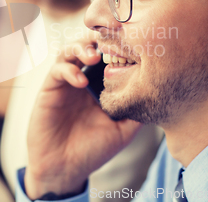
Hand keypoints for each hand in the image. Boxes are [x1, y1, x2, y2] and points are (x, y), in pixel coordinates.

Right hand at [24, 36, 141, 198]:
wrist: (64, 169)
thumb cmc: (92, 150)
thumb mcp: (122, 131)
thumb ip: (135, 111)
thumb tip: (157, 94)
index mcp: (99, 85)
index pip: (107, 56)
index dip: (117, 45)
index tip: (130, 43)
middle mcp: (82, 78)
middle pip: (88, 45)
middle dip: (98, 38)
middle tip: (109, 41)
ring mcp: (65, 82)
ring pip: (70, 50)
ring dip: (82, 48)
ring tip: (94, 57)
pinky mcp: (50, 89)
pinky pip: (57, 70)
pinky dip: (69, 70)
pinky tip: (81, 82)